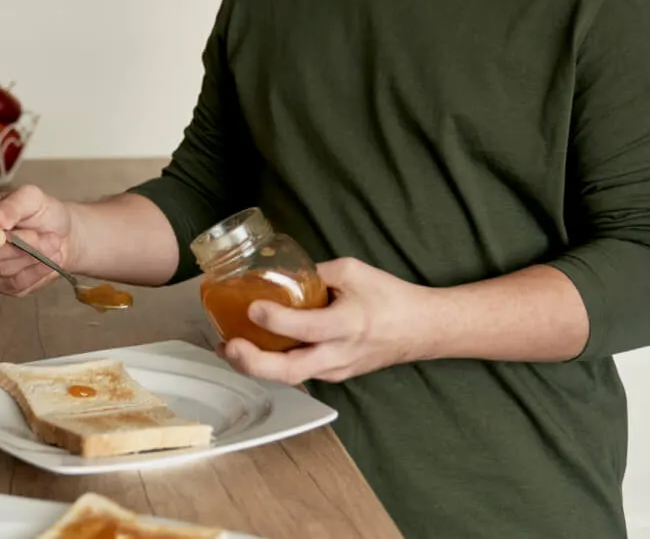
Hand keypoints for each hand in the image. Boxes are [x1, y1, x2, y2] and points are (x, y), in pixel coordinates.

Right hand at [0, 185, 75, 296]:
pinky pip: (14, 285)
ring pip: (1, 269)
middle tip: (44, 236)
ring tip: (51, 244)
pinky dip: (36, 272)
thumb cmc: (42, 212)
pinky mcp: (1, 284)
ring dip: (32, 257)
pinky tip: (48, 260)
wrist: (61, 234)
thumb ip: (12, 206)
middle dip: (18, 246)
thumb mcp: (32, 198)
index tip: (0, 237)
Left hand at [220, 258, 434, 384]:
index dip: (276, 320)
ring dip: (256, 366)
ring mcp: (336, 370)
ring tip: (229, 347)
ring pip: (290, 377)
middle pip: (290, 372)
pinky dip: (273, 364)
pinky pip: (298, 373)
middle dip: (253, 363)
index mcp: (349, 324)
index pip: (308, 328)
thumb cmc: (390, 297)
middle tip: (228, 345)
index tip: (253, 306)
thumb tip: (280, 271)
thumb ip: (316, 272)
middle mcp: (340, 353)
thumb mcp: (354, 271)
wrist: (421, 329)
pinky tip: (255, 348)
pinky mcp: (334, 375)